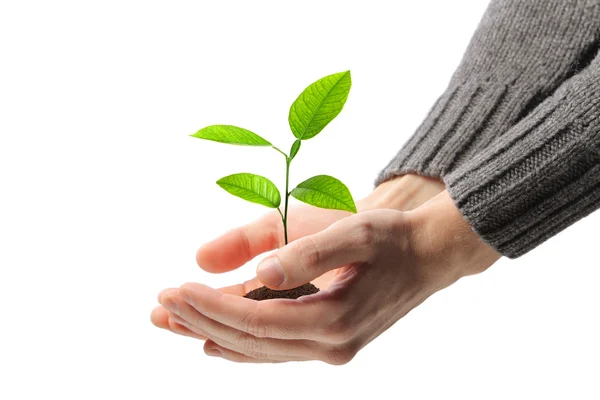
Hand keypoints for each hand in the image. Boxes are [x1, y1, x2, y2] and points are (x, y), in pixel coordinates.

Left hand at [151, 176, 499, 363]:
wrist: (428, 255)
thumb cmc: (391, 238)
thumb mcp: (352, 231)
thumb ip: (306, 252)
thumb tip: (258, 274)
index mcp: (334, 319)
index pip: (255, 320)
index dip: (211, 306)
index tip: (173, 290)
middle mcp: (330, 345)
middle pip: (250, 340)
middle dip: (202, 322)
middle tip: (160, 307)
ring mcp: (330, 348)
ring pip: (258, 349)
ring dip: (214, 334)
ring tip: (172, 323)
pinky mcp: (328, 341)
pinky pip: (273, 349)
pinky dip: (240, 343)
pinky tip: (213, 340)